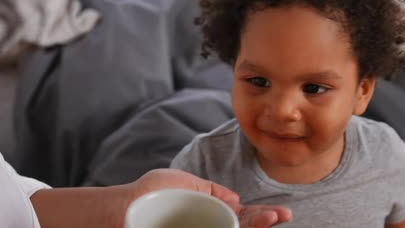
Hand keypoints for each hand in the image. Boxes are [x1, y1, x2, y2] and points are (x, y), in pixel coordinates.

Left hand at [123, 169, 291, 227]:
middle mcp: (208, 227)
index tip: (281, 213)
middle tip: (280, 216)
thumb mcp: (185, 182)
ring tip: (270, 218)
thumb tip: (238, 200)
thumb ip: (211, 189)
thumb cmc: (150, 193)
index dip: (262, 215)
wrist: (123, 206)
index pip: (242, 216)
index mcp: (209, 212)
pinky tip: (249, 226)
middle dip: (264, 223)